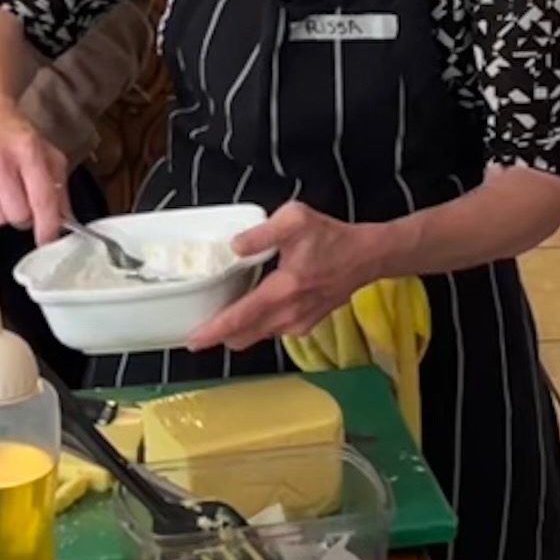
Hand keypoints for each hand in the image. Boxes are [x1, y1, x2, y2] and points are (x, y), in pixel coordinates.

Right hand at [0, 103, 76, 238]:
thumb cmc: (16, 136)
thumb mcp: (47, 154)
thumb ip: (59, 188)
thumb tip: (65, 221)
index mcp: (27, 150)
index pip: (42, 199)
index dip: (47, 226)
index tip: (48, 239)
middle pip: (17, 216)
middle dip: (24, 215)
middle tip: (22, 199)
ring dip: (1, 213)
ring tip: (1, 191)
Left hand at [187, 204, 387, 355]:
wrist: (367, 256)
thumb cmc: (332, 237)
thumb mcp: (295, 220)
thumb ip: (261, 232)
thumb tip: (234, 247)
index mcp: (283, 289)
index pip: (241, 317)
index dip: (214, 331)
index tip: (193, 340)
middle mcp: (290, 314)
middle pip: (243, 337)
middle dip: (220, 335)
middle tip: (201, 324)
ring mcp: (299, 324)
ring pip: (257, 336)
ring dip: (239, 330)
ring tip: (226, 312)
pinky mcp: (306, 326)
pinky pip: (272, 331)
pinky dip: (257, 326)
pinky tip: (255, 307)